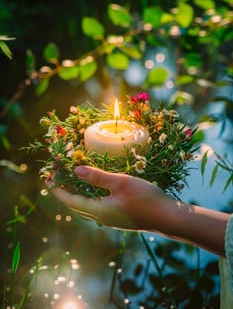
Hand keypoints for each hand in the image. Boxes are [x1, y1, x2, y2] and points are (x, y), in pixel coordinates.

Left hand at [47, 165, 229, 255]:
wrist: (168, 218)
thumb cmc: (145, 198)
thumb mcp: (121, 183)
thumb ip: (98, 177)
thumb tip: (75, 171)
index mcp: (99, 211)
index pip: (70, 200)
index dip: (57, 189)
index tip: (47, 178)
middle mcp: (101, 218)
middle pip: (77, 204)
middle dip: (65, 191)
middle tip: (57, 177)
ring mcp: (111, 219)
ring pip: (87, 205)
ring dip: (78, 193)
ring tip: (72, 180)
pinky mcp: (119, 217)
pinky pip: (97, 206)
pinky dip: (90, 195)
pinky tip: (94, 187)